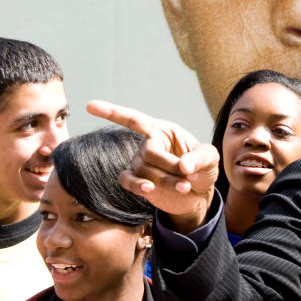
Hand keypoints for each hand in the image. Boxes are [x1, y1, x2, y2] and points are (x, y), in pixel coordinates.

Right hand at [86, 100, 219, 231]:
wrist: (198, 194)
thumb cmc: (202, 168)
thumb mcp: (210, 158)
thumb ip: (200, 158)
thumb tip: (184, 166)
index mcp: (162, 131)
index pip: (134, 120)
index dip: (112, 112)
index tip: (89, 106)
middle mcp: (147, 144)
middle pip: (149, 153)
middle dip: (171, 166)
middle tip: (190, 177)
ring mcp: (139, 163)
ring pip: (143, 171)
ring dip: (166, 180)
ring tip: (185, 186)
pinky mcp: (137, 181)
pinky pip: (127, 180)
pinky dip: (137, 185)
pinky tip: (149, 188)